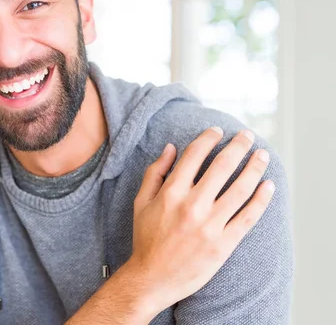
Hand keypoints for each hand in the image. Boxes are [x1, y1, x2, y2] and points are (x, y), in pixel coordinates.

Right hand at [129, 126, 274, 316]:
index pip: (194, 155)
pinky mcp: (224, 243)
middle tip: (247, 135)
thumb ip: (155, 173)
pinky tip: (268, 186)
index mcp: (171, 192)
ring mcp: (210, 224)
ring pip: (241, 188)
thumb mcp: (141, 202)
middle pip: (222, 166)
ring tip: (262, 155)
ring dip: (254, 167)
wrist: (152, 278)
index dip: (208, 138)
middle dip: (238, 145)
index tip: (218, 131)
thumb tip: (171, 148)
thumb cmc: (146, 239)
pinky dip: (261, 199)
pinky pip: (248, 216)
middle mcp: (192, 205)